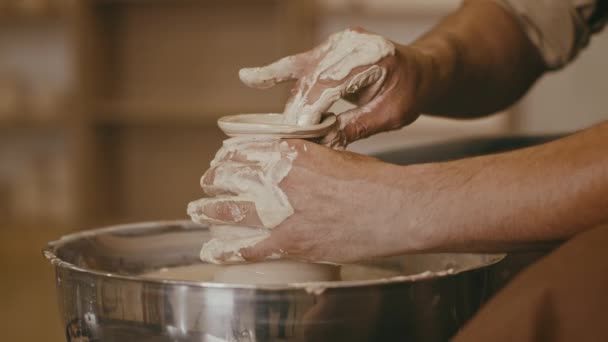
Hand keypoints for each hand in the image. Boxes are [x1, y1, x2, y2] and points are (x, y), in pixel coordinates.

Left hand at [188, 138, 425, 262]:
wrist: (393, 208)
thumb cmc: (373, 180)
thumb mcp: (335, 155)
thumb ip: (307, 157)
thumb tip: (293, 161)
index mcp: (290, 152)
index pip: (244, 149)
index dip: (229, 155)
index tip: (224, 159)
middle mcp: (278, 178)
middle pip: (231, 175)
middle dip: (215, 178)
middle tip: (208, 182)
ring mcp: (280, 211)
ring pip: (230, 209)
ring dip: (209, 209)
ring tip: (197, 210)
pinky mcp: (289, 241)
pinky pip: (248, 247)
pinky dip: (227, 249)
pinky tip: (212, 250)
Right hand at [239, 27, 434, 147]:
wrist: (421, 70)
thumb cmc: (411, 91)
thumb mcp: (390, 116)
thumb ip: (355, 127)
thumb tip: (322, 144)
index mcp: (372, 55)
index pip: (330, 84)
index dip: (311, 110)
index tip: (298, 134)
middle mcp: (350, 43)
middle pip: (312, 78)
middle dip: (298, 110)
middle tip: (286, 138)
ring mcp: (337, 43)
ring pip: (302, 73)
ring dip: (291, 102)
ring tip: (277, 127)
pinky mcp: (327, 49)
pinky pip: (298, 63)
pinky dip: (275, 73)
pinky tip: (250, 77)